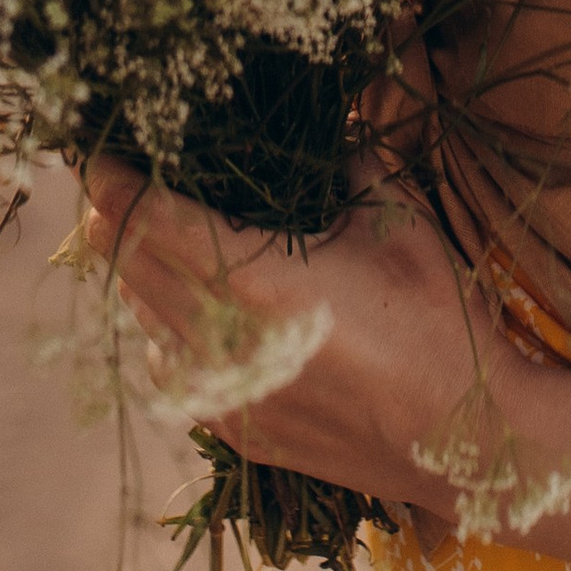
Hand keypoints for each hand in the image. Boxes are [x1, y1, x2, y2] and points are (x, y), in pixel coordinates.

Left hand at [83, 157, 504, 509]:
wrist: (469, 447)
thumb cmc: (441, 324)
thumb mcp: (399, 223)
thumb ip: (345, 165)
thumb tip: (322, 124)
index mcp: (257, 284)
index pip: (147, 220)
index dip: (112, 180)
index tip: (102, 149)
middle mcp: (221, 345)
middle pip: (126, 266)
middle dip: (115, 215)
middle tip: (123, 175)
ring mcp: (221, 396)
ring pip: (142, 317)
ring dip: (142, 271)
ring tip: (166, 234)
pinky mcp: (231, 430)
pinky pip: (172, 364)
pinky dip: (173, 326)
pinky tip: (211, 307)